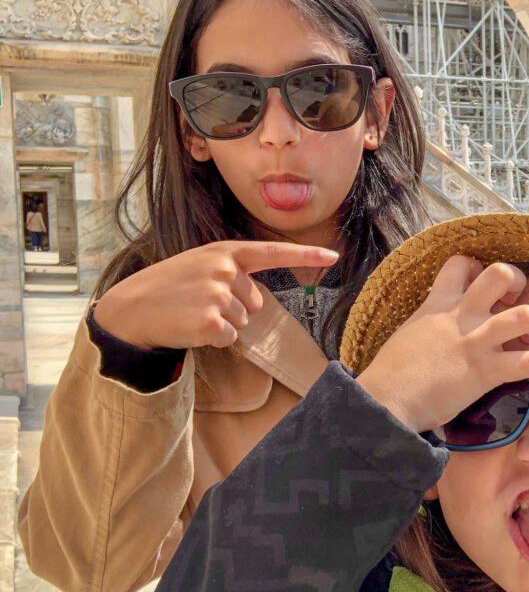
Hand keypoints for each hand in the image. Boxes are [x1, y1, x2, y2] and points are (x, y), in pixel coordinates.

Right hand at [92, 241, 338, 349]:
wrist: (131, 308)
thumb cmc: (170, 289)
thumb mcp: (200, 266)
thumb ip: (231, 272)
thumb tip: (256, 301)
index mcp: (224, 252)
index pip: (273, 252)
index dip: (307, 254)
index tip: (334, 255)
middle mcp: (224, 269)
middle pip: (256, 302)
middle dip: (234, 309)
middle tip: (200, 304)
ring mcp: (217, 294)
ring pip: (244, 321)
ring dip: (222, 324)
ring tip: (193, 313)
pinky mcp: (210, 321)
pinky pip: (230, 338)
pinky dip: (214, 339)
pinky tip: (191, 327)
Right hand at [356, 256, 528, 432]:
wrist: (387, 401)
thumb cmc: (393, 372)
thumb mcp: (411, 332)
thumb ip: (432, 322)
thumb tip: (442, 328)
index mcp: (439, 304)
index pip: (461, 262)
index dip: (478, 267)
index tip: (480, 287)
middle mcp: (461, 316)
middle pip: (500, 273)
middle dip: (518, 281)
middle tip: (514, 301)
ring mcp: (476, 342)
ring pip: (523, 315)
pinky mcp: (486, 371)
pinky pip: (526, 362)